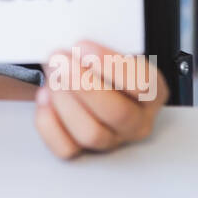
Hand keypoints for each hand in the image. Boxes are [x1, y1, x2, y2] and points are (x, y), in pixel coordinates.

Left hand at [34, 40, 167, 158]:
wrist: (72, 73)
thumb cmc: (93, 61)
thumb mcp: (102, 48)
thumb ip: (95, 48)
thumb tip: (76, 47)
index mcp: (153, 91)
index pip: (143, 84)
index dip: (109, 65)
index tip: (82, 47)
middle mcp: (137, 120)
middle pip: (118, 113)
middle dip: (84, 85)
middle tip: (60, 60)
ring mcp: (112, 139)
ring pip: (92, 134)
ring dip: (65, 100)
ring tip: (52, 75)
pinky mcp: (84, 151)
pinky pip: (66, 148)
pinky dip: (49, 122)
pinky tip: (44, 97)